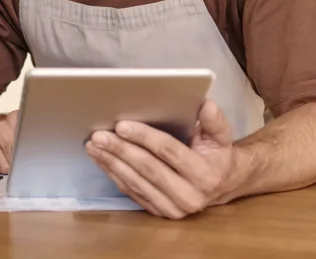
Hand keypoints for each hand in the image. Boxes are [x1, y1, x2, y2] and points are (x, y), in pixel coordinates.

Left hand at [85, 100, 236, 218]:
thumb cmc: (216, 154)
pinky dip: (114, 175)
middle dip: (121, 150)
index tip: (121, 125)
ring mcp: (173, 208)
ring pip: (136, 182)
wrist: (222, 185)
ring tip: (93, 145)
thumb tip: (206, 105)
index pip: (169, 151)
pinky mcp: (159, 212)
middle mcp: (189, 196)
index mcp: (205, 175)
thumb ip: (214, 121)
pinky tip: (102, 160)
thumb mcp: (221, 136)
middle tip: (99, 135)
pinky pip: (132, 192)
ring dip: (111, 162)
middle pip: (148, 168)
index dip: (144, 137)